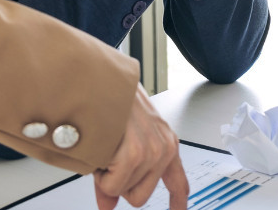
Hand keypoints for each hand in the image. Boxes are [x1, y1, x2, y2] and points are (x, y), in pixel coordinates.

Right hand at [94, 84, 187, 209]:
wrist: (99, 80)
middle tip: (110, 158)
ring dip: (107, 172)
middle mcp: (164, 148)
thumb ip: (124, 176)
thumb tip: (109, 205)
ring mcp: (151, 152)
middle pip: (140, 197)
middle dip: (119, 183)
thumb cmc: (111, 102)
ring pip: (123, 191)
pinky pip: (112, 187)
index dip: (178, 202)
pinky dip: (100, 173)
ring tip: (107, 145)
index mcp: (166, 143)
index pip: (178, 182)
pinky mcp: (135, 155)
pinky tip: (103, 149)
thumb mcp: (124, 140)